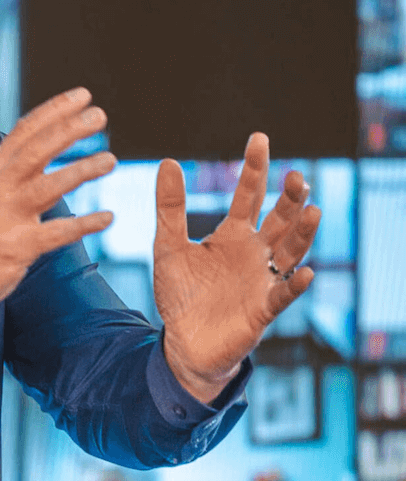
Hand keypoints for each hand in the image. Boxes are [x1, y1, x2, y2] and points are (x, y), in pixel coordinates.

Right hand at [0, 88, 115, 327]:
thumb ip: (6, 168)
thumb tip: (33, 143)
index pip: (23, 132)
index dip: (53, 110)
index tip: (82, 95)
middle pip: (35, 150)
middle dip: (68, 129)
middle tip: (99, 115)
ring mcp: (6, 217)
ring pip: (47, 186)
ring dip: (80, 170)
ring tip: (110, 160)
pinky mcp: (17, 247)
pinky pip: (56, 233)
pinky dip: (84, 224)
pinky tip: (107, 217)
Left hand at [154, 133, 320, 403]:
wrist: (183, 342)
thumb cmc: (180, 293)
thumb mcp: (168, 246)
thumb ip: (170, 208)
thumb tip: (168, 161)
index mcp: (232, 236)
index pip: (248, 196)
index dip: (255, 169)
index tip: (259, 138)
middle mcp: (254, 253)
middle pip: (279, 220)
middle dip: (290, 199)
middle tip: (296, 177)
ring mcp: (261, 281)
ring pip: (289, 252)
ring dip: (301, 234)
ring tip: (312, 210)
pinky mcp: (262, 310)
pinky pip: (282, 296)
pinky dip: (294, 285)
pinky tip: (305, 273)